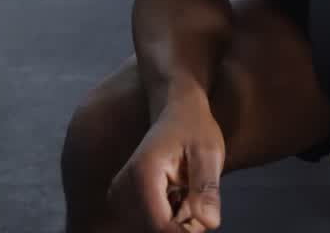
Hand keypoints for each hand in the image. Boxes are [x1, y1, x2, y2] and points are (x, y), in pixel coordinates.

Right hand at [108, 98, 225, 231]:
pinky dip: (170, 216)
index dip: (186, 232)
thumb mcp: (209, 152)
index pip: (161, 226)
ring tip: (188, 189)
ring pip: (153, 228)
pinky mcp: (120, 199)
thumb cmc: (194, 127)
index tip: (206, 217)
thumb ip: (207, 188)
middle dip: (183, 224)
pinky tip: (178, 194)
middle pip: (156, 231)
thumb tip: (210, 223)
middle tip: (198, 195)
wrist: (175, 109)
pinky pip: (148, 223)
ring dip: (177, 220)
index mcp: (143, 175)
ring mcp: (118, 195)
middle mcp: (122, 187)